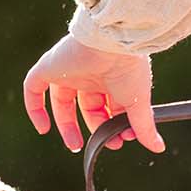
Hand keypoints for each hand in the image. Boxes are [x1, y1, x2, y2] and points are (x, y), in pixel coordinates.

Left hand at [23, 33, 165, 154]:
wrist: (111, 42)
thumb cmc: (129, 67)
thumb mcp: (138, 102)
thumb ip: (144, 126)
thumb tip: (158, 148)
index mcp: (111, 76)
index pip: (110, 104)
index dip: (114, 124)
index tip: (122, 138)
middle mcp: (89, 73)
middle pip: (88, 106)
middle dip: (96, 127)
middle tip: (104, 144)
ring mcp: (67, 70)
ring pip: (62, 100)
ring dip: (66, 125)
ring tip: (75, 146)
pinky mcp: (48, 67)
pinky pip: (33, 89)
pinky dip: (35, 109)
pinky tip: (43, 129)